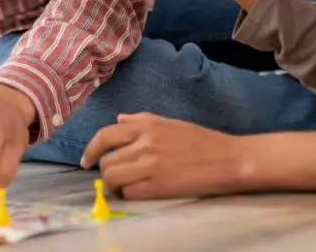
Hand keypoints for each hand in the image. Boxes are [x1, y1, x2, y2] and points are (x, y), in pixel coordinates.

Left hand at [81, 113, 245, 199]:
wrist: (228, 159)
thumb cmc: (201, 140)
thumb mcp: (169, 122)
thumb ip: (141, 120)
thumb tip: (118, 119)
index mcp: (146, 125)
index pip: (105, 136)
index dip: (90, 150)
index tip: (86, 161)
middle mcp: (144, 143)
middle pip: (106, 161)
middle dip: (106, 171)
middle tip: (116, 177)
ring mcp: (150, 165)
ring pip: (113, 178)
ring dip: (114, 186)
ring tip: (125, 187)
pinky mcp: (159, 186)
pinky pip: (129, 193)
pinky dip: (128, 195)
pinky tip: (137, 193)